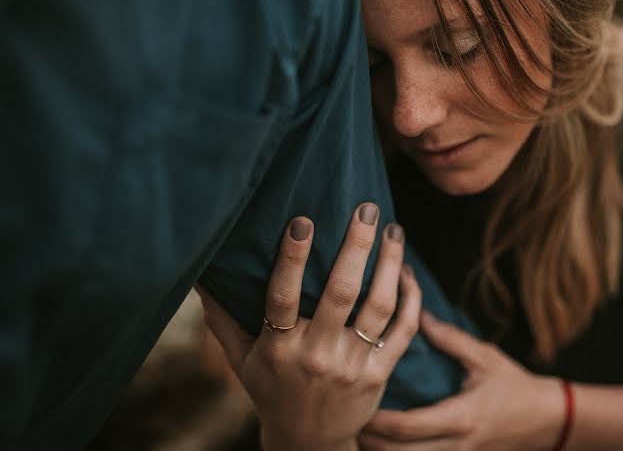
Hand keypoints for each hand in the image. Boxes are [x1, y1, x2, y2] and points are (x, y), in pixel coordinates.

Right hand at [197, 203, 420, 450]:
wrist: (308, 442)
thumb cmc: (271, 390)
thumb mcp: (241, 360)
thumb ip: (223, 318)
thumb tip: (198, 276)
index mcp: (279, 348)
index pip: (283, 296)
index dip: (292, 258)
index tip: (302, 220)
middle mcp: (317, 355)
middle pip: (340, 293)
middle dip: (356, 246)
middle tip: (367, 209)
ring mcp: (352, 365)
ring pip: (377, 307)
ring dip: (390, 265)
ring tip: (394, 231)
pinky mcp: (379, 374)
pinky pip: (402, 330)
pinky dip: (410, 299)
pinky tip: (407, 271)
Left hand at [359, 312, 563, 450]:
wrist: (547, 421)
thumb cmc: (515, 386)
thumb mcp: (485, 357)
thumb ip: (450, 339)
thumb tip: (418, 313)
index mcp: (459, 418)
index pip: (405, 427)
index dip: (374, 419)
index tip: (354, 402)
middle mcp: (455, 446)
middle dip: (367, 443)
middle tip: (345, 420)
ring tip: (357, 432)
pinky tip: (386, 444)